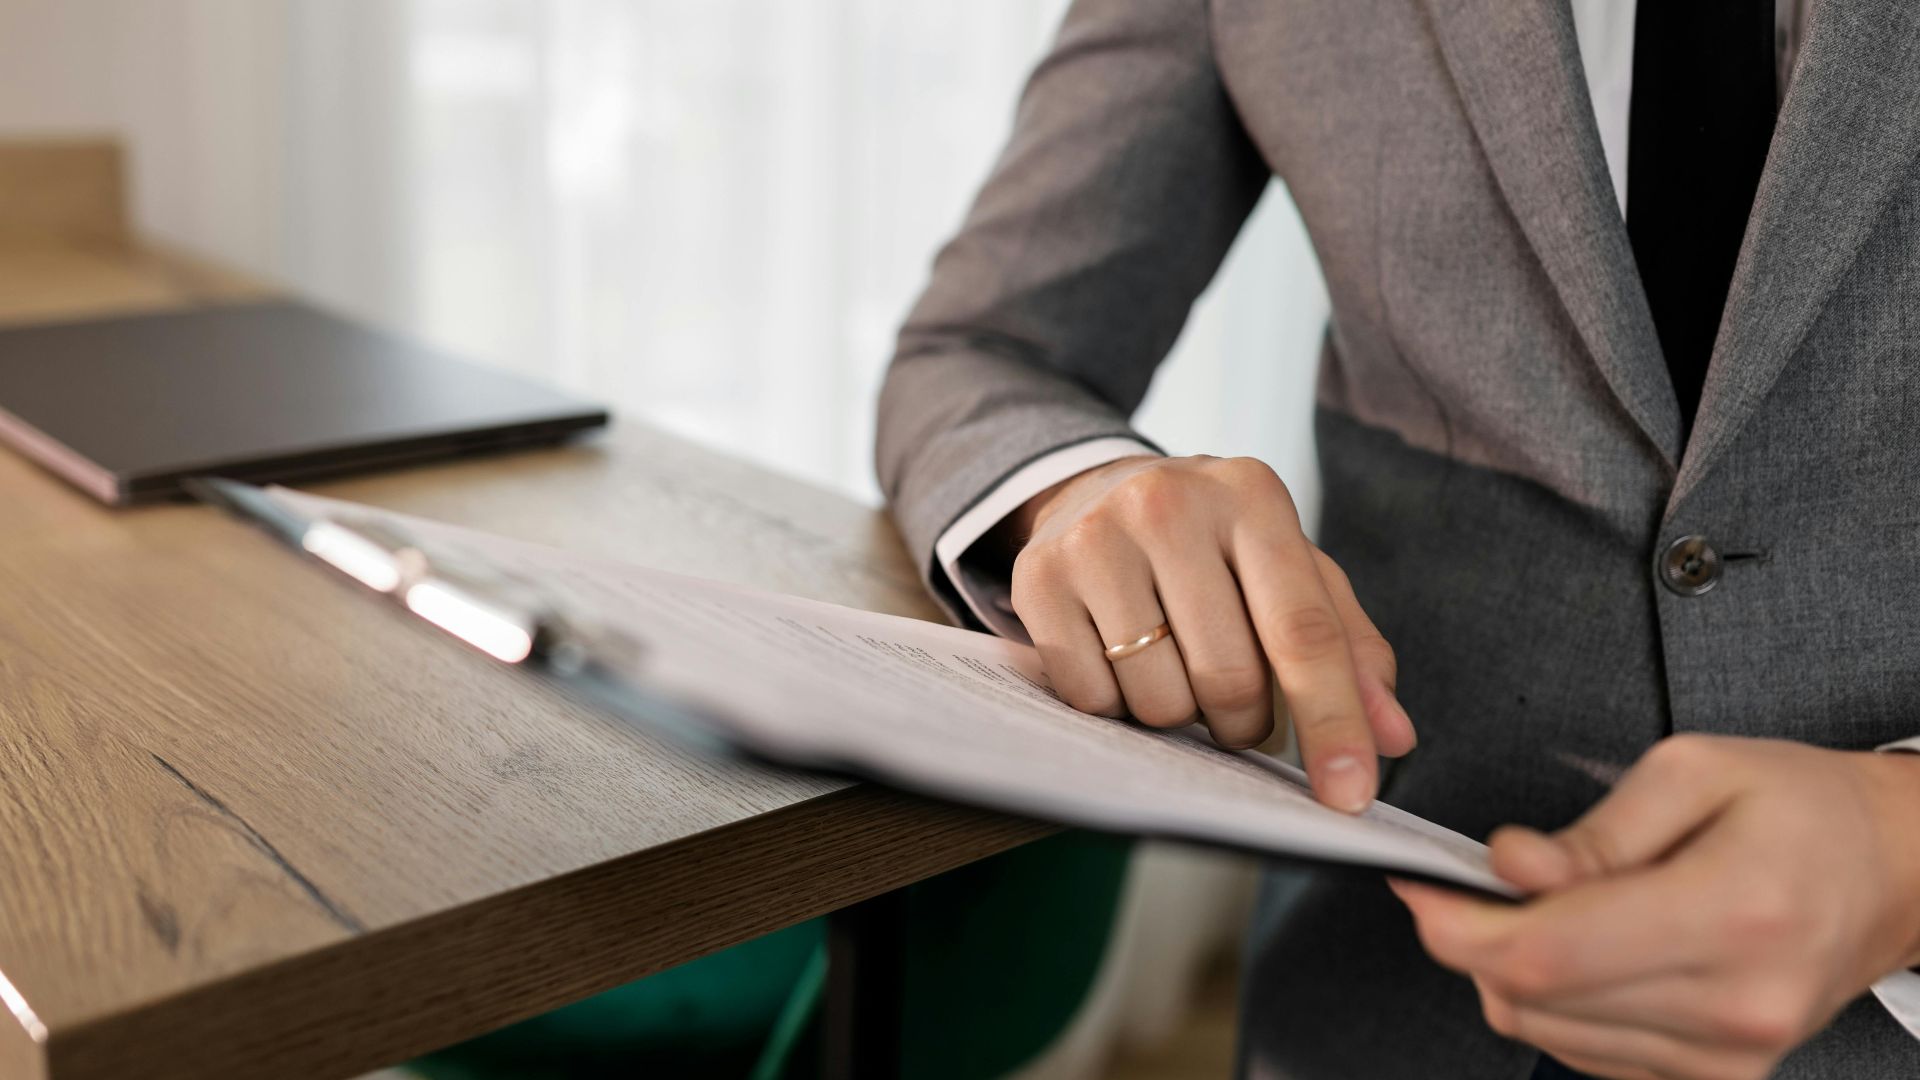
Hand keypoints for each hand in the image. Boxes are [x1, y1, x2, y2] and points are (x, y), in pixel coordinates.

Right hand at [1003, 454, 1415, 811]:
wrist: (1099, 493)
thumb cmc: (1216, 549)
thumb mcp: (1293, 574)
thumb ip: (1351, 650)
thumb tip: (1393, 737)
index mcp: (1252, 497)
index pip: (1303, 631)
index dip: (1333, 722)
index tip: (1350, 797)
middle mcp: (1169, 504)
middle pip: (1228, 679)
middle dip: (1244, 724)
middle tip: (1237, 711)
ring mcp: (1095, 537)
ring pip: (1159, 699)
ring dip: (1179, 717)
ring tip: (1174, 670)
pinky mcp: (1039, 577)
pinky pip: (1092, 698)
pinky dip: (1116, 707)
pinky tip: (1120, 662)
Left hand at [1392, 735, 1919, 1079]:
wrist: (1891, 870)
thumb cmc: (1803, 809)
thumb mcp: (1694, 770)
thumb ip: (1591, 832)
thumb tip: (1508, 867)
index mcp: (1732, 913)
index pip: (1549, 953)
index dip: (1459, 926)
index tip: (1420, 888)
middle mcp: (1735, 1003)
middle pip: (1534, 1000)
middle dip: (1475, 939)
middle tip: (1470, 885)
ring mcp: (1729, 1055)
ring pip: (1546, 1033)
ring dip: (1514, 972)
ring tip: (1549, 906)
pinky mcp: (1715, 1077)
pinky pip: (1585, 1051)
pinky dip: (1557, 1001)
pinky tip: (1585, 948)